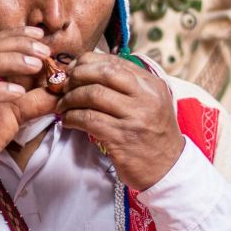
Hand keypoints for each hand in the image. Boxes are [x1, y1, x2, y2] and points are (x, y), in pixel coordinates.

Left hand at [56, 52, 184, 189]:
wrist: (167, 168)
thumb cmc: (152, 134)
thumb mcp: (150, 102)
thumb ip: (127, 85)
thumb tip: (90, 70)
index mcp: (151, 85)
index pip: (115, 62)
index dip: (87, 62)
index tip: (72, 69)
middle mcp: (145, 97)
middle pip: (103, 73)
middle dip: (77, 76)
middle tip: (64, 86)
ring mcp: (134, 117)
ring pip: (93, 95)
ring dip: (70, 99)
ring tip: (63, 106)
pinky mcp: (121, 138)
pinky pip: (88, 120)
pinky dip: (72, 118)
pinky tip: (68, 121)